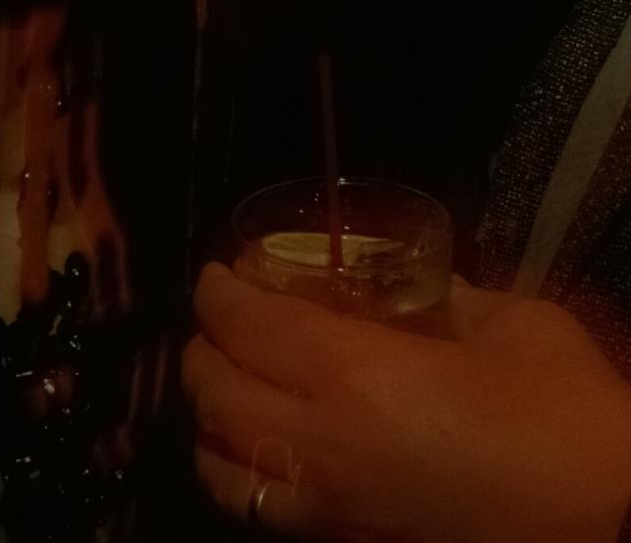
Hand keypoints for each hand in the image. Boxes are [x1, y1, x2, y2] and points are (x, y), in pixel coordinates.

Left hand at [183, 264, 630, 541]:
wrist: (620, 529)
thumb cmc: (567, 417)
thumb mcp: (512, 325)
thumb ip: (447, 297)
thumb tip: (413, 289)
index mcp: (356, 379)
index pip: (248, 327)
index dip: (219, 293)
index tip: (217, 275)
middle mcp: (323, 449)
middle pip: (214, 394)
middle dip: (203, 348)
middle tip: (221, 320)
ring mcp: (329, 513)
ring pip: (221, 470)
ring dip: (210, 419)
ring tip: (230, 385)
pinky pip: (261, 514)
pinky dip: (240, 474)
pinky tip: (266, 450)